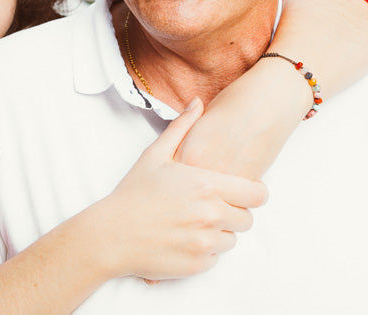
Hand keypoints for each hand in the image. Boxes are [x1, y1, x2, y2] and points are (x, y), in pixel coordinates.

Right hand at [90, 98, 268, 280]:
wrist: (111, 235)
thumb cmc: (133, 193)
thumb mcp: (155, 154)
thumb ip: (182, 127)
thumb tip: (198, 102)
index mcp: (207, 185)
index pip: (257, 194)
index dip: (252, 192)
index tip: (241, 192)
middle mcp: (212, 215)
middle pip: (247, 219)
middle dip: (233, 213)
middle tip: (210, 207)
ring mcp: (206, 242)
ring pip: (232, 239)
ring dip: (219, 232)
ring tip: (192, 222)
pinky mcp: (198, 264)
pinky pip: (216, 258)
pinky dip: (204, 250)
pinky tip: (182, 238)